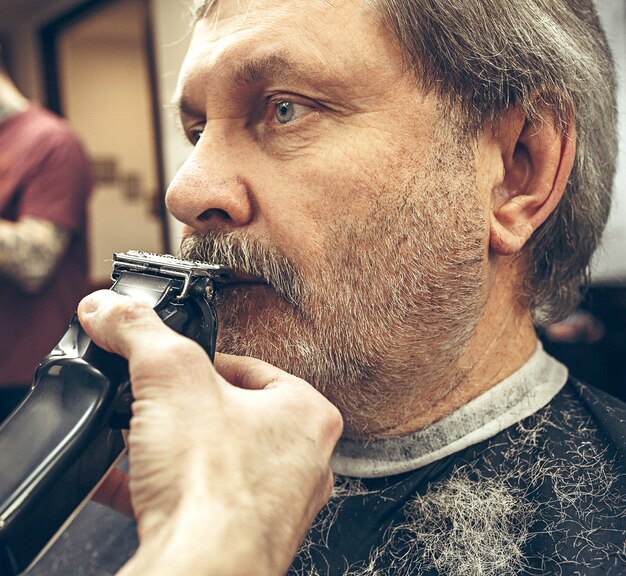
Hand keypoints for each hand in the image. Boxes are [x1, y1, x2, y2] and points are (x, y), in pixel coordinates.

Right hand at [77, 290, 342, 575]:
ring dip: (172, 447)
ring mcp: (275, 504)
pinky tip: (125, 480)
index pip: (250, 367)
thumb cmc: (213, 485)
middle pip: (232, 413)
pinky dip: (161, 486)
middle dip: (185, 408)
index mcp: (307, 414)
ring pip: (216, 458)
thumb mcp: (170, 378)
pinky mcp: (242, 536)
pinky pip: (197, 499)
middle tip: (155, 405)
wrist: (200, 570)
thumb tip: (112, 307)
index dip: (202, 362)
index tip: (171, 368)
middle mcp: (302, 461)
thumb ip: (141, 332)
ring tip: (139, 439)